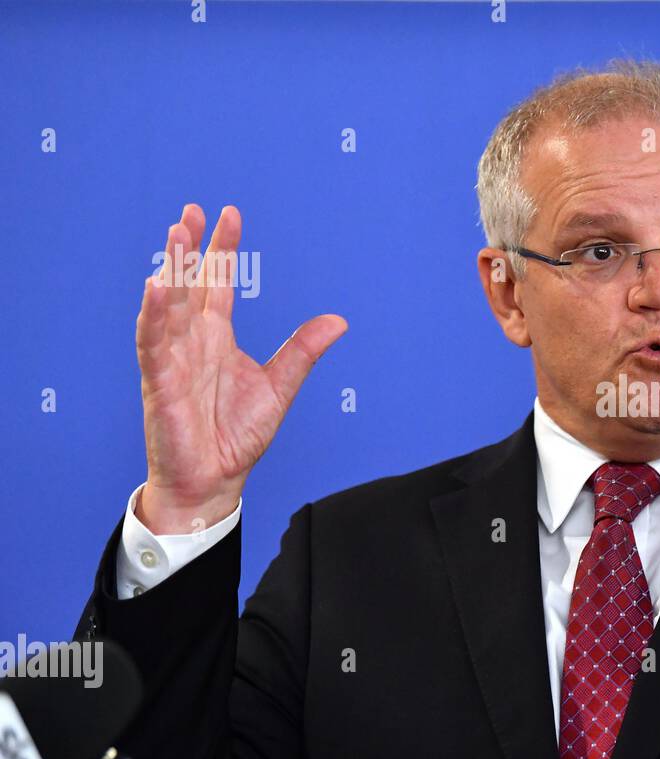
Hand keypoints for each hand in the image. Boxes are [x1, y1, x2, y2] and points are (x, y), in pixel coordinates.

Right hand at [135, 204, 347, 532]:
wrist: (214, 480)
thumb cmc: (236, 435)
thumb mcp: (280, 386)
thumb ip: (303, 351)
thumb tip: (340, 320)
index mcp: (217, 337)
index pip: (218, 283)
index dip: (222, 248)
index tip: (228, 213)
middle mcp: (192, 341)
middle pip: (189, 284)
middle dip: (189, 248)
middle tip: (190, 211)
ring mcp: (173, 359)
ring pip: (168, 306)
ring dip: (170, 271)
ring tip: (175, 236)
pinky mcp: (160, 383)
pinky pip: (152, 343)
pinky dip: (153, 315)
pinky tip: (156, 286)